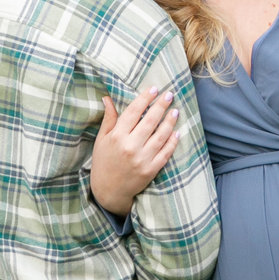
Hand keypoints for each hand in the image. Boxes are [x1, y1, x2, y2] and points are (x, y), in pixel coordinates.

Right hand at [89, 86, 179, 216]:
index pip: (133, 112)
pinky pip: (165, 153)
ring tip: (175, 111)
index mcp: (117, 136)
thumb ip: (109, 119)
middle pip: (150, 121)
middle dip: (161, 106)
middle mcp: (130, 146)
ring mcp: (142, 159)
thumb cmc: (104, 162)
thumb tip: (108, 97)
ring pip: (160, 136)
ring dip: (169, 122)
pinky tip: (177, 132)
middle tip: (170, 94)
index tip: (154, 88)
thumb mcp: (102, 139)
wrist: (109, 191)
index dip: (145, 98)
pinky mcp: (151, 170)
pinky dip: (172, 142)